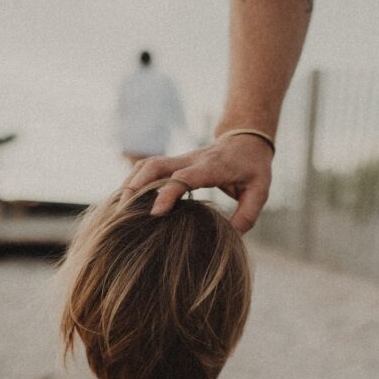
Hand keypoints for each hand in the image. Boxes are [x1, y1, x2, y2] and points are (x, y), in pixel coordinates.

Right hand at [119, 134, 272, 232]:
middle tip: (124, 211)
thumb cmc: (253, 168)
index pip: (184, 177)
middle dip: (137, 186)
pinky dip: (134, 180)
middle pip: (156, 165)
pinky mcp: (174, 162)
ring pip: (148, 164)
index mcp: (212, 167)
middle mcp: (191, 160)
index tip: (155, 212)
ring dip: (131, 182)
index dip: (167, 192)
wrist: (246, 140)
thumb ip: (247, 215)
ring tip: (119, 207)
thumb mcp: (260, 191)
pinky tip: (125, 199)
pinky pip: (148, 167)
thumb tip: (229, 237)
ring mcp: (180, 158)